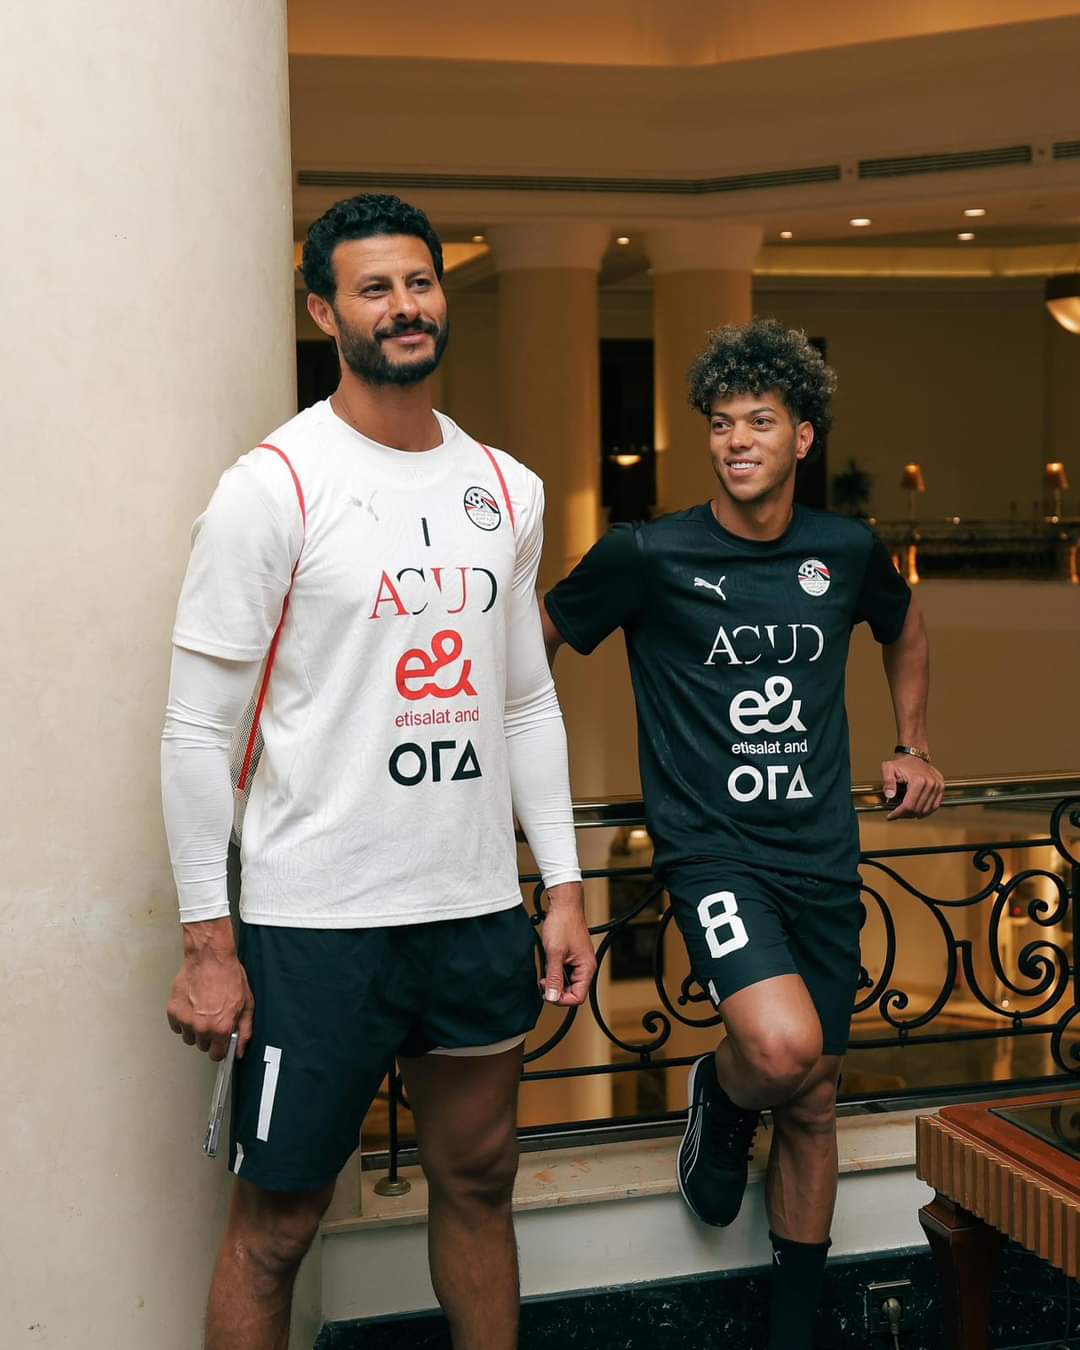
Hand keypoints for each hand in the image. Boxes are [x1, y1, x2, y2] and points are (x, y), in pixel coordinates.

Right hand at [166, 918, 254, 1059]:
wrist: (210, 957)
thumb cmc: (229, 975)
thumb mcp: (246, 1004)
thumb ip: (244, 1030)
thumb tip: (241, 1050)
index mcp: (221, 1028)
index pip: (216, 1054)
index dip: (220, 1048)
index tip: (220, 1042)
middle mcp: (202, 1027)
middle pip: (202, 1046)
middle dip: (208, 1036)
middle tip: (213, 1018)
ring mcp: (186, 1020)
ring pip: (188, 1037)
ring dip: (194, 1029)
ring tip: (202, 1010)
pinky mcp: (173, 1011)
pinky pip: (176, 1027)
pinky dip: (183, 1020)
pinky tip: (192, 1006)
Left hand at [539, 883, 596, 1006]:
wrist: (564, 905)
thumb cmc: (563, 924)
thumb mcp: (554, 953)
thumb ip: (553, 977)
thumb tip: (552, 997)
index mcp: (587, 968)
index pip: (577, 997)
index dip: (561, 999)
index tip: (548, 992)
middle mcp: (586, 967)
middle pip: (573, 992)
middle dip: (557, 990)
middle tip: (543, 982)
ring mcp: (579, 962)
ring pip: (568, 983)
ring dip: (555, 981)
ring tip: (545, 972)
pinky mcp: (573, 958)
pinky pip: (565, 973)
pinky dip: (555, 973)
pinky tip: (548, 965)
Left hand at [881, 755, 945, 819]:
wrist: (914, 757)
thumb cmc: (901, 764)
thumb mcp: (888, 768)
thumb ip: (887, 781)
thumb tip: (889, 795)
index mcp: (918, 780)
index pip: (909, 805)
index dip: (898, 813)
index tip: (890, 816)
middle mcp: (930, 783)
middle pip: (917, 809)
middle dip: (905, 814)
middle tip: (896, 814)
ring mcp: (937, 786)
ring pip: (926, 810)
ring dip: (915, 814)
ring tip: (905, 812)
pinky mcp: (941, 787)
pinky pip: (935, 805)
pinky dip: (926, 811)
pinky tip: (917, 811)